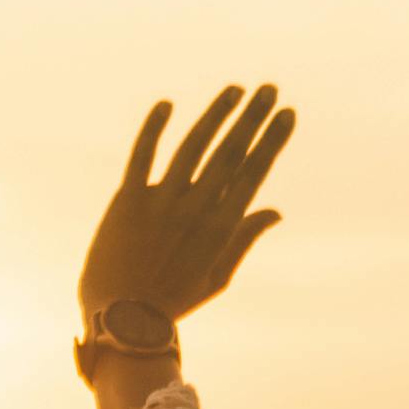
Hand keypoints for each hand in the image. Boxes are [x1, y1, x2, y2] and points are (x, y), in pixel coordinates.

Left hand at [78, 83, 293, 342]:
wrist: (121, 320)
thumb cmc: (172, 301)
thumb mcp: (217, 276)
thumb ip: (244, 239)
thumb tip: (275, 211)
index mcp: (220, 229)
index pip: (252, 173)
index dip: (271, 140)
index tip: (287, 114)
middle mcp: (195, 210)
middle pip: (230, 153)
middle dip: (253, 118)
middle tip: (270, 88)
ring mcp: (161, 203)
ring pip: (193, 146)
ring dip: (216, 114)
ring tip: (236, 90)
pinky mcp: (128, 201)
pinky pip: (143, 155)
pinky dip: (154, 127)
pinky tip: (167, 104)